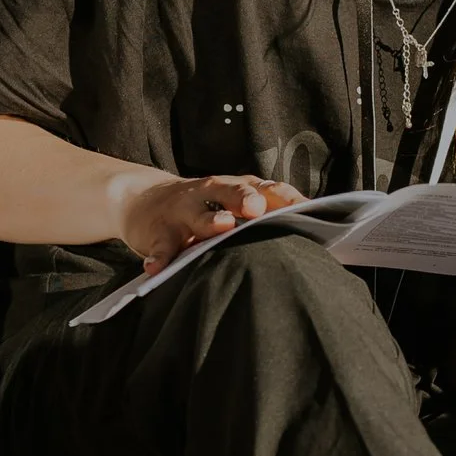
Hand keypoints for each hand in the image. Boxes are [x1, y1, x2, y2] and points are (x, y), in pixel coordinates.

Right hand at [118, 174, 304, 273]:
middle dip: (245, 198)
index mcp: (235, 188)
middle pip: (231, 191)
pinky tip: (158, 268)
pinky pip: (161, 245)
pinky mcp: (159, 230)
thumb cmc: (203, 206)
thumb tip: (311, 236)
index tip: (304, 209)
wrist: (144, 200)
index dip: (284, 197)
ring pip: (198, 214)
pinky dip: (159, 256)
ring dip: (209, 221)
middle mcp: (211, 192)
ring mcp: (184, 210)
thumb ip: (263, 214)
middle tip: (258, 209)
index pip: (265, 189)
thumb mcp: (230, 204)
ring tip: (220, 228)